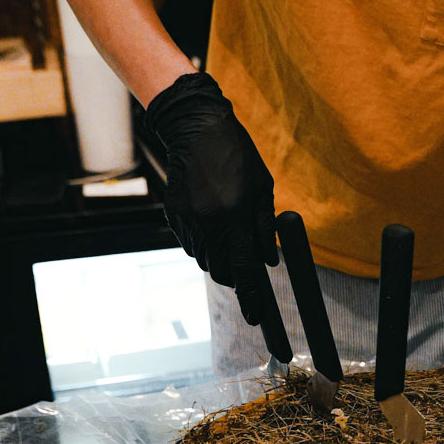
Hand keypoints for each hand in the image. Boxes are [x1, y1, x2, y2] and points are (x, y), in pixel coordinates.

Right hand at [145, 72, 277, 324]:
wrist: (194, 126)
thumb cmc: (236, 154)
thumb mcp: (262, 188)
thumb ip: (265, 228)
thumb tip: (269, 262)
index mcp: (234, 217)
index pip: (244, 270)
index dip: (251, 297)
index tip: (256, 317)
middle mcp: (208, 224)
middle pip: (221, 273)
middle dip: (235, 280)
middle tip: (246, 275)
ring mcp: (187, 221)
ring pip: (205, 261)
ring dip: (220, 261)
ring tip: (230, 241)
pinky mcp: (174, 215)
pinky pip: (191, 245)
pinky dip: (205, 246)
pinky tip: (213, 226)